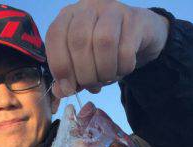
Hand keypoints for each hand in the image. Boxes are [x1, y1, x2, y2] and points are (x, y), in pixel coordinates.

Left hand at [45, 0, 168, 97]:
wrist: (138, 37)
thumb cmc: (103, 53)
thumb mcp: (82, 66)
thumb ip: (69, 78)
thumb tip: (60, 92)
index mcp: (68, 16)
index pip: (55, 35)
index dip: (60, 66)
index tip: (68, 88)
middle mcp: (88, 7)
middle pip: (79, 40)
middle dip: (84, 73)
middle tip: (91, 86)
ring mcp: (112, 10)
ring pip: (103, 41)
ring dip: (103, 70)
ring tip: (106, 79)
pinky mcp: (134, 19)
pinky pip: (126, 49)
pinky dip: (122, 68)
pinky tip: (122, 70)